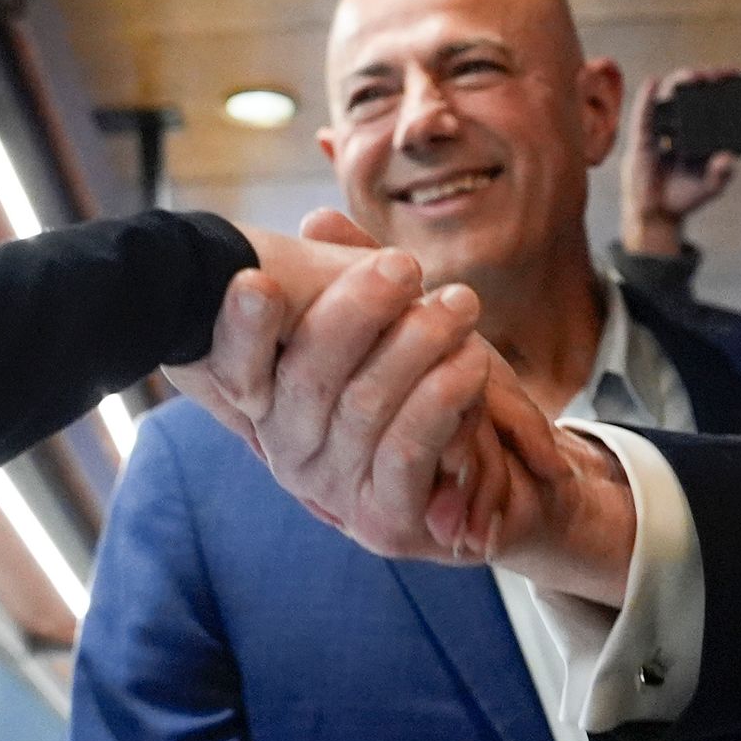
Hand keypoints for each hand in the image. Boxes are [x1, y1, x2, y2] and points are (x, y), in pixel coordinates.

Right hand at [169, 215, 509, 560]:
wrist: (504, 483)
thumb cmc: (430, 390)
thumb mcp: (392, 324)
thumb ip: (352, 277)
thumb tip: (319, 219)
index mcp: (273, 401)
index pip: (236, 365)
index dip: (240, 328)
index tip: (254, 280)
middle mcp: (290, 450)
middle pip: (306, 377)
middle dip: (355, 312)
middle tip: (404, 265)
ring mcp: (334, 492)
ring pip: (364, 407)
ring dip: (416, 346)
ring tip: (459, 304)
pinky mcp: (385, 522)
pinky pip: (406, 451)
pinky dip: (439, 400)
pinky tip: (470, 364)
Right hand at [623, 65, 740, 254]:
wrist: (658, 215)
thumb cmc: (684, 197)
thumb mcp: (712, 186)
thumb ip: (723, 173)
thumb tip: (728, 157)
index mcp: (699, 134)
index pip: (712, 103)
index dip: (722, 87)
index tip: (737, 74)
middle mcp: (680, 127)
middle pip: (691, 93)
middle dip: (705, 79)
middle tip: (718, 73)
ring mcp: (660, 130)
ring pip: (669, 97)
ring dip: (679, 82)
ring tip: (693, 75)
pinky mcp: (642, 138)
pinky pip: (644, 114)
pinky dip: (647, 98)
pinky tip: (652, 84)